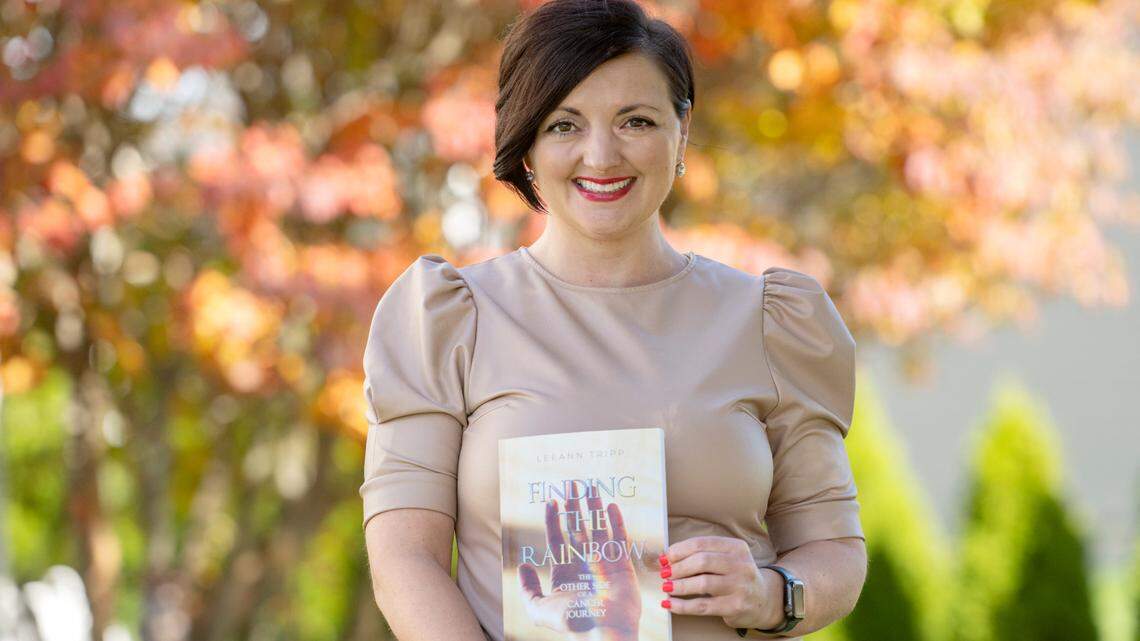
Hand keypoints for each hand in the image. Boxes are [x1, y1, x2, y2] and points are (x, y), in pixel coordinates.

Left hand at [517, 493, 642, 639]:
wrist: (604, 630)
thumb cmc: (573, 622)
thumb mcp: (539, 609)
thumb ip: (528, 589)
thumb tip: (524, 565)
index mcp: (565, 573)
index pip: (557, 539)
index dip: (553, 520)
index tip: (550, 501)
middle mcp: (584, 564)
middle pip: (578, 528)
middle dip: (574, 506)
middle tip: (571, 484)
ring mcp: (603, 562)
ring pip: (598, 528)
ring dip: (594, 507)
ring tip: (590, 487)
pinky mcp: (623, 565)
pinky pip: (619, 538)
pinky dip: (616, 522)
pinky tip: (611, 506)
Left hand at [659, 536, 782, 630]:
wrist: (764, 600)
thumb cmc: (735, 576)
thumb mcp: (727, 558)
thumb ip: (702, 555)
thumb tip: (667, 558)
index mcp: (736, 547)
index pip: (702, 543)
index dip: (679, 550)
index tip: (666, 558)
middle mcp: (741, 565)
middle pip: (702, 561)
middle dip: (678, 567)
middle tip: (664, 573)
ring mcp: (739, 586)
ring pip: (702, 584)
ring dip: (678, 586)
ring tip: (666, 587)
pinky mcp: (735, 606)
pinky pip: (702, 606)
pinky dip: (682, 606)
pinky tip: (670, 604)